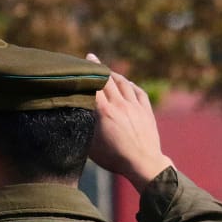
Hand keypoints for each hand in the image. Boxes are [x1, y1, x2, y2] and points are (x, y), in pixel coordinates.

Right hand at [87, 53, 173, 192]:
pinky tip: (126, 82)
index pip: (92, 86)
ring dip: (113, 74)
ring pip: (123, 83)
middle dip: (97, 67)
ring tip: (106, 69)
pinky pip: (137, 91)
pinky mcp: (145, 110)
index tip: (78, 65)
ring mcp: (134, 105)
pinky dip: (130, 84)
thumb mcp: (92, 146)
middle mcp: (119, 104)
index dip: (85, 74)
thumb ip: (85, 128)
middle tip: (90, 58)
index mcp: (104, 112)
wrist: (143, 163)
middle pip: (107, 80)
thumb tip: (76, 117)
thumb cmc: (114, 158)